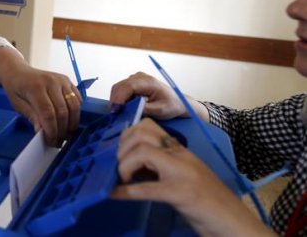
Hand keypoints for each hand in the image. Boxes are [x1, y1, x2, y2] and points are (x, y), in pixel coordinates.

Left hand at [0, 47, 81, 146]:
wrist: (18, 72)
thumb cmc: (16, 89)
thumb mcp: (18, 104)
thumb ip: (31, 116)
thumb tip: (42, 132)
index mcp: (36, 87)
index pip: (48, 113)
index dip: (52, 130)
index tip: (51, 142)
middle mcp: (51, 82)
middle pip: (62, 111)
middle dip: (62, 130)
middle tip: (58, 142)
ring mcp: (62, 80)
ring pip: (73, 106)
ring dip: (71, 124)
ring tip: (65, 135)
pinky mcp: (68, 81)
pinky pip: (77, 99)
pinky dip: (75, 113)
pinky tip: (68, 121)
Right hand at [110, 72, 192, 119]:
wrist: (178, 102)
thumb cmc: (171, 106)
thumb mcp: (160, 110)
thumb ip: (145, 109)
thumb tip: (130, 109)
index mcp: (149, 82)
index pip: (128, 87)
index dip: (119, 98)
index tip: (116, 110)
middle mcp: (141, 77)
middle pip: (120, 86)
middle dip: (115, 100)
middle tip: (115, 114)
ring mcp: (136, 78)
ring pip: (118, 87)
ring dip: (116, 99)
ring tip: (119, 111)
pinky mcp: (133, 81)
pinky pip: (121, 88)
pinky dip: (118, 97)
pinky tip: (123, 106)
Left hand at [112, 119, 273, 236]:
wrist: (236, 223)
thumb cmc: (210, 203)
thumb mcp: (182, 176)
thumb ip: (160, 167)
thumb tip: (128, 166)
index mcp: (181, 150)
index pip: (148, 126)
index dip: (127, 136)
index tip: (121, 153)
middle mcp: (181, 156)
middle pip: (141, 133)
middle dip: (122, 148)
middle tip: (119, 168)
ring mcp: (182, 173)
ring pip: (142, 152)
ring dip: (124, 166)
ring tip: (123, 180)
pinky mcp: (181, 193)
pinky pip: (145, 188)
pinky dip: (125, 191)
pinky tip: (114, 194)